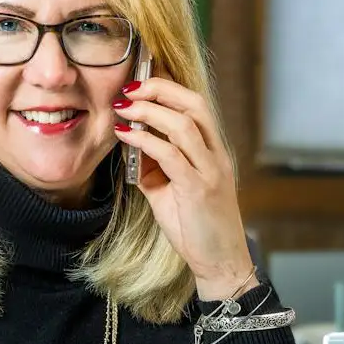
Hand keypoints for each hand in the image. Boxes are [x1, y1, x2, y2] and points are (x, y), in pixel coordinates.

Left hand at [113, 78, 259, 299]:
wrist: (219, 262)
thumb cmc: (196, 227)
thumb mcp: (170, 191)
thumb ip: (154, 167)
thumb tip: (130, 146)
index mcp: (212, 151)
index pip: (195, 105)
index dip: (168, 87)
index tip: (139, 82)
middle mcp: (215, 155)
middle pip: (194, 104)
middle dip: (160, 88)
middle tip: (129, 87)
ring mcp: (209, 171)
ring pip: (184, 125)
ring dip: (149, 111)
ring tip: (124, 108)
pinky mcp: (199, 189)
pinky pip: (171, 155)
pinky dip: (146, 141)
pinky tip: (127, 136)